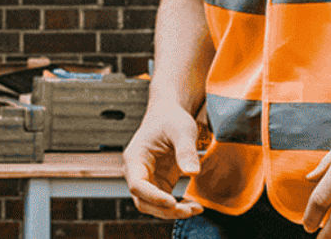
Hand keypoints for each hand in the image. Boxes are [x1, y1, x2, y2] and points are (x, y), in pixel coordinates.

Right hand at [123, 102, 203, 219]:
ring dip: (171, 213)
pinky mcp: (159, 184)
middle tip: (188, 210)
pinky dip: (178, 209)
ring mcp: (147, 180)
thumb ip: (186, 150)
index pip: (137, 185)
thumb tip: (192, 172)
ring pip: (152, 207)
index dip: (153, 197)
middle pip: (142, 201)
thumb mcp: (182, 130)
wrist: (170, 116)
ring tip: (195, 209)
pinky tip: (194, 206)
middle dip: (164, 210)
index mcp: (135, 157)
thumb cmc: (171, 119)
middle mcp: (137, 171)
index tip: (173, 201)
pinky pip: (165, 204)